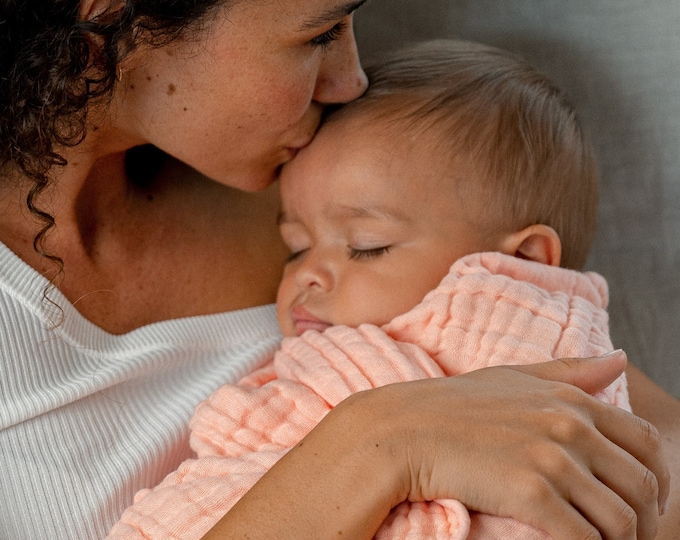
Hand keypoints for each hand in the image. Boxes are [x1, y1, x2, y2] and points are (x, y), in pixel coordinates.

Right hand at [365, 351, 667, 539]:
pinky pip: (583, 538)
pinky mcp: (530, 493)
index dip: (657, 480)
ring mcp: (551, 459)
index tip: (644, 502)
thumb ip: (571, 370)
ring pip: (621, 520)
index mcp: (571, 400)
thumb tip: (621, 358)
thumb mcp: (515, 376)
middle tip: (625, 537)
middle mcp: (569, 427)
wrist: (406, 429)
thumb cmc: (455, 404)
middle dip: (644, 521)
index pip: (647, 444)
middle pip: (642, 487)